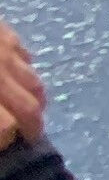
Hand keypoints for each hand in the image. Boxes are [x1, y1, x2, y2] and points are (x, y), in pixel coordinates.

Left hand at [0, 15, 42, 151]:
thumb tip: (2, 126)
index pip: (7, 127)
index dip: (5, 141)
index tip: (2, 147)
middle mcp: (2, 73)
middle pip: (30, 108)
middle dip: (30, 129)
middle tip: (27, 139)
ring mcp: (6, 50)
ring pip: (35, 83)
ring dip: (34, 103)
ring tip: (27, 112)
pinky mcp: (6, 32)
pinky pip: (26, 57)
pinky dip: (25, 72)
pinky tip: (16, 76)